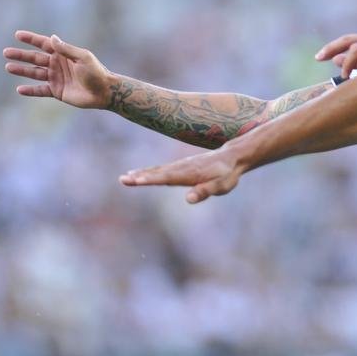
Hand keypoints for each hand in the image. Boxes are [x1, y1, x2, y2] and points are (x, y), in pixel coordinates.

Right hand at [4, 30, 112, 108]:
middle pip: (35, 58)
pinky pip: (40, 90)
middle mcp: (57, 65)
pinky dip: (30, 90)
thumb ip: (66, 49)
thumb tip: (51, 37)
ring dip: (22, 70)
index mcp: (63, 54)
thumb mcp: (82, 57)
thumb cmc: (96, 72)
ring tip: (8, 67)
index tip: (17, 35)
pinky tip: (19, 89)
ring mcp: (56, 78)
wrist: (104, 92)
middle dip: (21, 55)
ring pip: (35, 73)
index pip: (44, 44)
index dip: (31, 39)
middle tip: (6, 52)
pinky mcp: (57, 91)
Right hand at [119, 145, 244, 203]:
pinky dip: (150, 171)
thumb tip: (188, 199)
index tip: (135, 181)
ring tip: (126, 178)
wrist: (233, 156)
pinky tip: (142, 173)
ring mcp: (181, 166)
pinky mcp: (182, 166)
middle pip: (157, 173)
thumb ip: (205, 191)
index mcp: (188, 174)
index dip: (150, 180)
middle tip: (122, 180)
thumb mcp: (221, 186)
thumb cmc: (228, 173)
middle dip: (139, 177)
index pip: (166, 178)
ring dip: (141, 174)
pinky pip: (162, 169)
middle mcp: (181, 168)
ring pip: (158, 170)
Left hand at [315, 29, 356, 77]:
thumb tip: (335, 60)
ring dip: (347, 63)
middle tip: (321, 59)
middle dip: (332, 50)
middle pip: (348, 41)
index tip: (318, 57)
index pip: (347, 40)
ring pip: (356, 50)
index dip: (331, 48)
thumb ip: (355, 61)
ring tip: (346, 76)